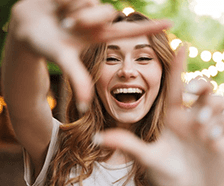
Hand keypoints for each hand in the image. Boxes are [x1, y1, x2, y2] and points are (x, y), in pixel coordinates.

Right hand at [10, 0, 170, 104]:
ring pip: (92, 2)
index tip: (171, 24)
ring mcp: (87, 5)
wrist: (24, 28)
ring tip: (60, 18)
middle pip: (107, 12)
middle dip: (87, 18)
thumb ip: (77, 79)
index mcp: (99, 36)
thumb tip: (84, 107)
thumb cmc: (43, 46)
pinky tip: (56, 5)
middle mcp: (96, 20)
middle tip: (68, 25)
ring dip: (72, 9)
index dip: (150, 28)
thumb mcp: (63, 60)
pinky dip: (63, 0)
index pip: (129, 32)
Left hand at [93, 46, 223, 185]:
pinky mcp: (223, 136)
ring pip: (218, 100)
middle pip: (202, 87)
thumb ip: (126, 144)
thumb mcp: (147, 158)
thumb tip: (97, 137)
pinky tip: (213, 140)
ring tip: (202, 130)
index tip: (180, 45)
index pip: (175, 86)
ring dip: (212, 110)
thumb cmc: (165, 175)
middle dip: (200, 84)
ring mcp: (208, 125)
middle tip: (191, 94)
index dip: (178, 66)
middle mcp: (190, 116)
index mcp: (172, 116)